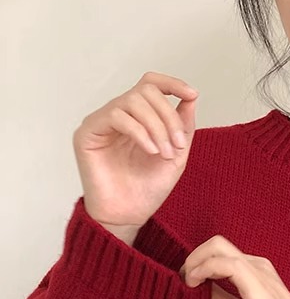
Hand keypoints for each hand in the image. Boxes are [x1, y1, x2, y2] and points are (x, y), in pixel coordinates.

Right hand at [73, 71, 198, 226]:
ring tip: (165, 154)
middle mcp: (119, 114)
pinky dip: (139, 132)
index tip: (191, 94)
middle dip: (168, 117)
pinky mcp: (88, 132)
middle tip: (179, 145)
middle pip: (146, 92)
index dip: (172, 83)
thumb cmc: (148, 188)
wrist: (129, 214)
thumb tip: (191, 98)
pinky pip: (116, 116)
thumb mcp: (176, 155)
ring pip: (132, 101)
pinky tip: (150, 151)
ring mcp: (102, 121)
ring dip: (157, 127)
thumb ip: (183, 126)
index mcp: (139, 117)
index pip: (151, 84)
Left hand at [180, 235, 289, 298]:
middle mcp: (259, 266)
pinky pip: (227, 266)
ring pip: (218, 248)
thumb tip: (199, 289)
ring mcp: (261, 275)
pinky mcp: (260, 290)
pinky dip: (204, 270)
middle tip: (182, 281)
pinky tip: (195, 287)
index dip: (196, 261)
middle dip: (192, 257)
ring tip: (186, 284)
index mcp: (257, 271)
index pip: (220, 250)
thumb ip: (222, 298)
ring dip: (194, 262)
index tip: (184, 282)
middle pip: (216, 242)